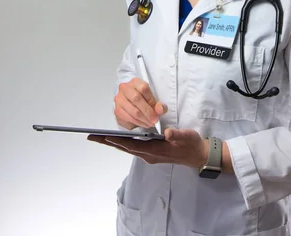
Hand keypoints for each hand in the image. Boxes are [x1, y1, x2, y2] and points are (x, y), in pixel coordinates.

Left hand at [88, 128, 208, 168]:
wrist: (198, 155)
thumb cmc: (192, 144)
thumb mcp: (187, 136)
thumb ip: (177, 135)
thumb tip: (167, 133)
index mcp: (156, 150)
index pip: (133, 145)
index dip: (119, 141)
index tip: (104, 136)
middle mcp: (149, 155)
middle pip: (125, 148)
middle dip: (108, 142)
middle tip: (92, 137)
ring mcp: (149, 155)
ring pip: (127, 149)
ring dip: (113, 143)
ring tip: (99, 137)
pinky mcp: (151, 153)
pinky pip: (132, 148)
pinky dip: (122, 143)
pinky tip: (117, 139)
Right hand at [114, 77, 166, 128]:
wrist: (130, 103)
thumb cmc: (142, 99)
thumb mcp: (152, 99)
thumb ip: (158, 104)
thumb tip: (160, 109)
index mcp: (135, 82)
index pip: (143, 88)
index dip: (151, 100)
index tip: (157, 110)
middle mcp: (125, 88)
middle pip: (136, 99)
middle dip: (148, 112)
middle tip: (155, 120)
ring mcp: (119, 99)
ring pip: (133, 110)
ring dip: (144, 119)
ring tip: (151, 123)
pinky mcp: (117, 110)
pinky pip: (128, 118)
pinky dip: (138, 123)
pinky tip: (144, 123)